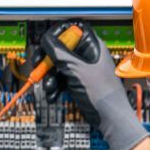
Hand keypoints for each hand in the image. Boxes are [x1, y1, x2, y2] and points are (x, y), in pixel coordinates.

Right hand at [41, 23, 147, 149]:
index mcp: (92, 46)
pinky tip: (52, 95)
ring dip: (50, 77)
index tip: (45, 43)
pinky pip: (63, 80)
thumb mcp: (76, 70)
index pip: (72, 29)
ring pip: (60, 66)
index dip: (57, 34)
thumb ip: (59, 52)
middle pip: (62, 49)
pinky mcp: (79, 83)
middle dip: (49, 60)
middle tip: (39, 66)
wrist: (110, 119)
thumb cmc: (101, 93)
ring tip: (49, 87)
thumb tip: (46, 39)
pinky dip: (56, 87)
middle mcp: (87, 55)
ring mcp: (83, 70)